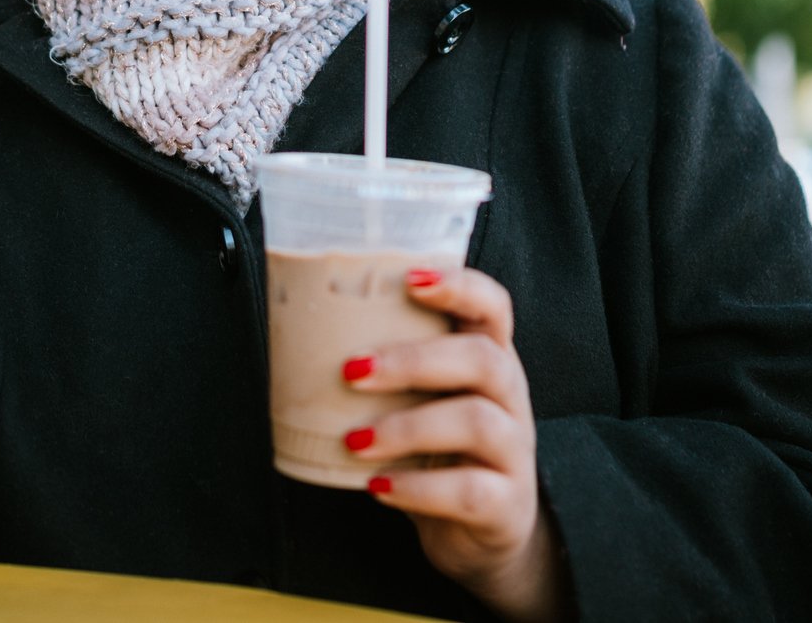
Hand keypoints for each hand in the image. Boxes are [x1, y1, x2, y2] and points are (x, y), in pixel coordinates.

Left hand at [342, 267, 567, 621]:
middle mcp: (510, 398)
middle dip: (413, 360)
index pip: (493, 307)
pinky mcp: (506, 503)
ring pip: (476, 421)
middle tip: (352, 370)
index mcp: (489, 360)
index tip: (410, 279)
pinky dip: (417, 488)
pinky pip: (468, 490)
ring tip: (355, 440)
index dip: (460, 286)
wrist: (480, 533)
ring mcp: (513, 451)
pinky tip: (379, 488)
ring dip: (407, 427)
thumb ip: (388, 373)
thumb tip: (297, 342)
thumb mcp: (423, 403)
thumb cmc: (439, 453)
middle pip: (481, 359)